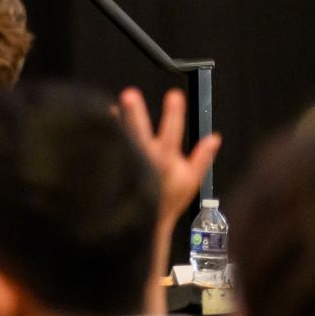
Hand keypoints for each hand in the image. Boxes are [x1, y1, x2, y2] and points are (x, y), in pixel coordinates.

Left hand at [117, 86, 220, 237]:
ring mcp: (128, 164)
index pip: (173, 132)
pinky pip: (106, 151)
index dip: (174, 114)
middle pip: (140, 133)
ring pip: (120, 140)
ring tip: (110, 109)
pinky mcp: (114, 169)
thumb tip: (215, 138)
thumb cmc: (168, 198)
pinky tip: (100, 125)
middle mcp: (145, 160)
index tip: (174, 95)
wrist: (144, 220)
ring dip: (115, 123)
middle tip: (129, 95)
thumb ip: (202, 158)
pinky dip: (102, 137)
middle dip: (135, 114)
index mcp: (166, 161)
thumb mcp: (191, 180)